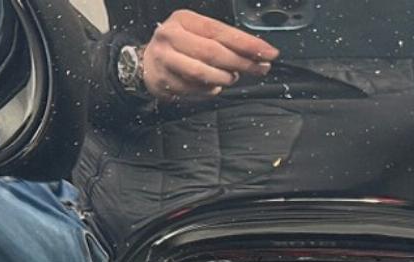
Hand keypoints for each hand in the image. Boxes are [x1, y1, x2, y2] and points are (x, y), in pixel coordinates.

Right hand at [142, 9, 278, 100]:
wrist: (145, 63)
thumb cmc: (179, 46)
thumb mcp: (197, 33)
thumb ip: (223, 41)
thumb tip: (256, 53)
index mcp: (184, 20)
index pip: (221, 31)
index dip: (247, 43)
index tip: (269, 53)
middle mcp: (171, 36)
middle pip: (213, 52)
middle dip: (241, 62)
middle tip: (260, 69)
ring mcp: (165, 59)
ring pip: (201, 72)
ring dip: (223, 78)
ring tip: (233, 78)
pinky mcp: (163, 80)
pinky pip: (193, 88)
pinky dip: (209, 89)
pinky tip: (214, 86)